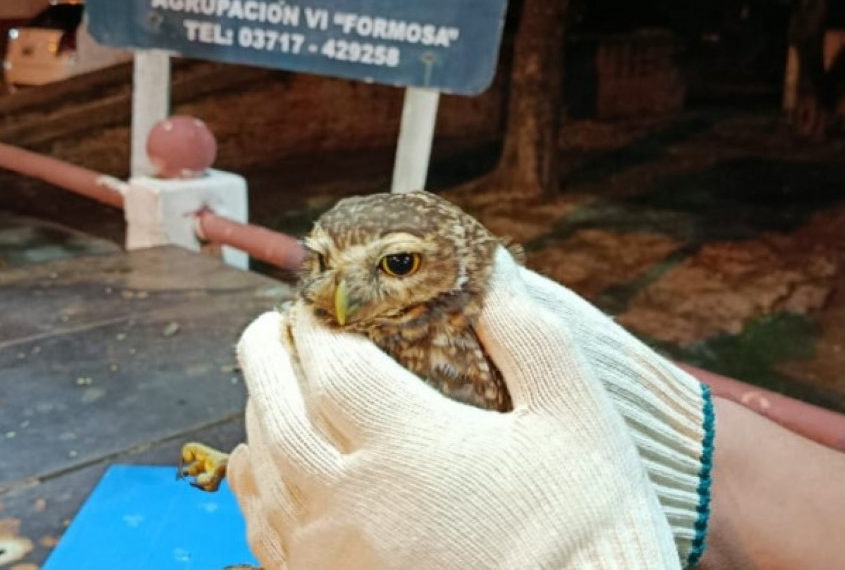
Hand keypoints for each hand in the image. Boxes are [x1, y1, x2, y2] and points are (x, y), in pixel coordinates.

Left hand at [226, 257, 679, 568]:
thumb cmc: (587, 525)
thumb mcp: (575, 420)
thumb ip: (530, 337)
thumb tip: (492, 270)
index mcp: (409, 446)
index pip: (331, 365)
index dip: (318, 326)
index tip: (320, 301)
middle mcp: (351, 503)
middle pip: (275, 412)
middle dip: (265, 357)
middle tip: (271, 326)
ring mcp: (330, 557)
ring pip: (264, 473)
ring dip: (257, 418)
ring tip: (269, 387)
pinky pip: (265, 534)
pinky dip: (256, 489)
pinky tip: (262, 468)